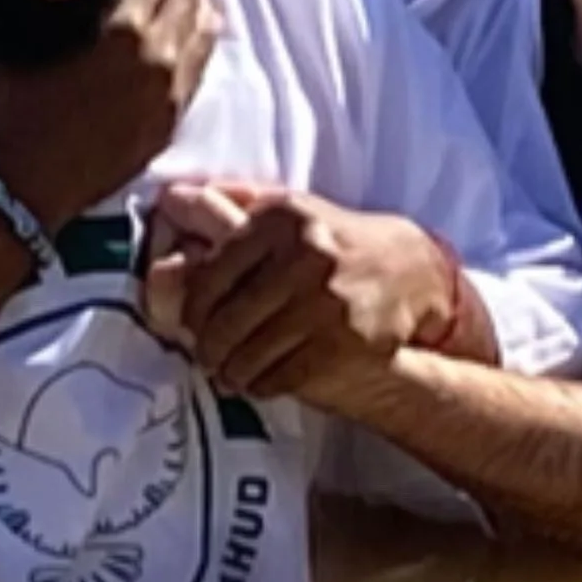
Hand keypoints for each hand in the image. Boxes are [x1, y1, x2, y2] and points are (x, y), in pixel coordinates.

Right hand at [0, 0, 222, 232]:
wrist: (27, 187)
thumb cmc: (18, 111)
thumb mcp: (32, 42)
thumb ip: (67, 3)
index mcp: (124, 31)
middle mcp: (159, 57)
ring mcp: (172, 91)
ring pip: (205, 28)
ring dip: (197, 0)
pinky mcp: (173, 118)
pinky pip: (202, 65)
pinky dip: (200, 38)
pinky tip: (191, 28)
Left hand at [158, 182, 458, 408]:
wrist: (408, 269)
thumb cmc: (334, 241)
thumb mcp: (293, 211)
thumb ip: (236, 205)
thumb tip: (173, 197)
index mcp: (282, 219)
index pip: (212, 274)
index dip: (193, 308)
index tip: (191, 323)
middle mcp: (304, 253)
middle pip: (227, 319)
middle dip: (209, 346)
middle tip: (207, 356)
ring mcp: (326, 299)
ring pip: (251, 353)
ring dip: (232, 370)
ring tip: (229, 372)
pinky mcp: (345, 340)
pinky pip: (282, 375)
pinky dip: (262, 384)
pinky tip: (259, 380)